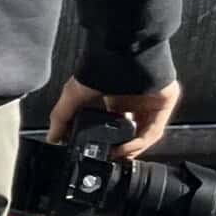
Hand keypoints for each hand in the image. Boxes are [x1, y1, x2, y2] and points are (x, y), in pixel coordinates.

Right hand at [48, 77, 182, 158]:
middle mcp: (132, 101)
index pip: (110, 126)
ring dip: (128, 149)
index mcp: (112, 98)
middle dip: (117, 149)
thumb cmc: (98, 69)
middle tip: (107, 159)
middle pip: (128, 133)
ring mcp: (148, 103)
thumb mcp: (72, 96)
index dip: (103, 142)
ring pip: (141, 134)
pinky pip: (153, 130)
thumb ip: (61, 118)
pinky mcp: (162, 105)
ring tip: (114, 156)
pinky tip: (125, 149)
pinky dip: (139, 143)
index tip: (94, 153)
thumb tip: (53, 138)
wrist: (121, 56)